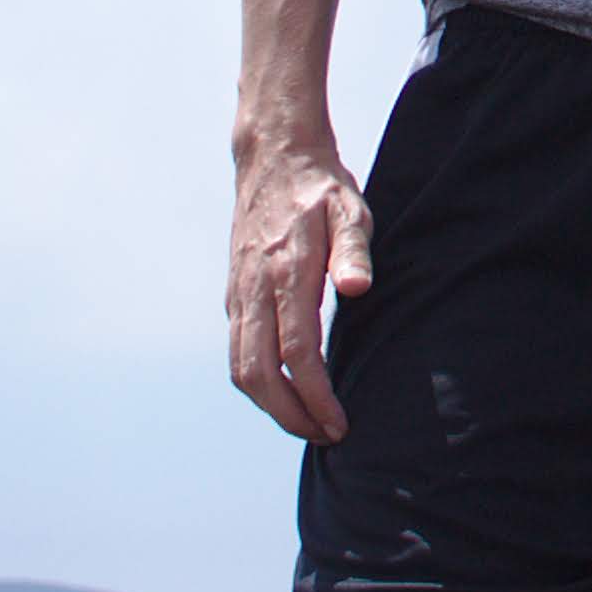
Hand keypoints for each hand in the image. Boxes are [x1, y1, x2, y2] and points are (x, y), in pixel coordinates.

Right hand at [226, 129, 372, 442]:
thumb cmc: (321, 188)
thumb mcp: (351, 209)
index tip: (339, 423)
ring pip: (240, 368)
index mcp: (286, 271)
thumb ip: (355, 250)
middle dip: (290, 415)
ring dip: (271, 405)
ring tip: (308, 423)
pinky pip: (238, 352)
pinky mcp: (234, 295)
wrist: (273, 156)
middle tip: (326, 435)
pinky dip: (258, 383)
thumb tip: (358, 289)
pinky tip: (287, 391)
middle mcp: (254, 289)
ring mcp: (238, 293)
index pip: (297, 352)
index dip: (315, 395)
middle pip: (257, 374)